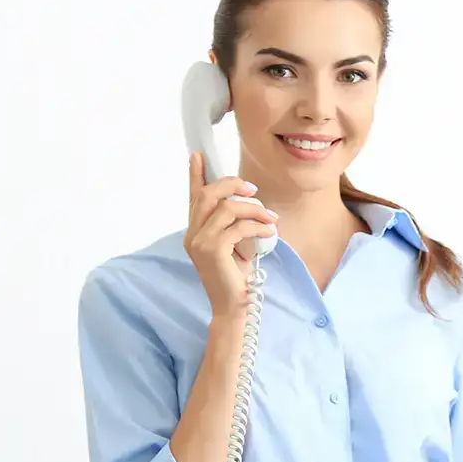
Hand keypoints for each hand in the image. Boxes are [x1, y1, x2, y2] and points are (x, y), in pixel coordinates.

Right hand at [184, 152, 277, 319]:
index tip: (198, 155)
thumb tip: (248, 202)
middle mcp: (192, 234)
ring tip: (270, 218)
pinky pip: (238, 227)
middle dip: (233, 185)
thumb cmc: (235, 276)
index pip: (193, 197)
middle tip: (254, 190)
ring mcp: (199, 242)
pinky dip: (256, 226)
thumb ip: (231, 225)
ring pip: (225, 208)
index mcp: (195, 231)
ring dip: (253, 209)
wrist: (232, 306)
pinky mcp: (212, 250)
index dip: (196, 175)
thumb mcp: (233, 245)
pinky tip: (268, 232)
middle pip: (208, 195)